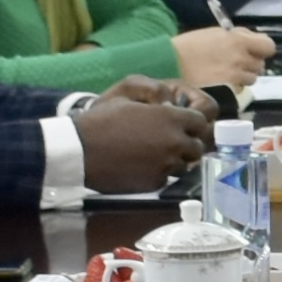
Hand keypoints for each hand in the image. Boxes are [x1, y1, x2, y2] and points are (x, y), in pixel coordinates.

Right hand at [73, 86, 205, 192]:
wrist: (81, 151)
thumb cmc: (102, 120)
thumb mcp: (129, 99)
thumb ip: (158, 103)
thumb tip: (171, 107)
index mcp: (170, 118)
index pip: (201, 122)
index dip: (192, 123)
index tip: (182, 125)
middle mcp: (174, 142)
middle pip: (197, 147)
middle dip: (187, 144)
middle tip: (170, 143)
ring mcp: (166, 164)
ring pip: (184, 165)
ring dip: (175, 160)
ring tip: (155, 156)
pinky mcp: (155, 183)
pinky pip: (167, 178)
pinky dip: (160, 173)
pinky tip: (143, 167)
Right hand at [172, 24, 276, 90]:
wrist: (172, 63)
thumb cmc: (191, 44)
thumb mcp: (216, 32)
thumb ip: (237, 36)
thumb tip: (251, 39)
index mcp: (238, 41)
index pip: (268, 46)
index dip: (262, 47)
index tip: (254, 48)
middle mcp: (241, 59)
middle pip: (260, 63)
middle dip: (251, 61)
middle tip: (237, 60)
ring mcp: (235, 76)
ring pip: (252, 78)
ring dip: (245, 74)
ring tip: (229, 71)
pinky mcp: (228, 89)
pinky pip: (242, 88)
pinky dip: (237, 85)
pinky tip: (225, 81)